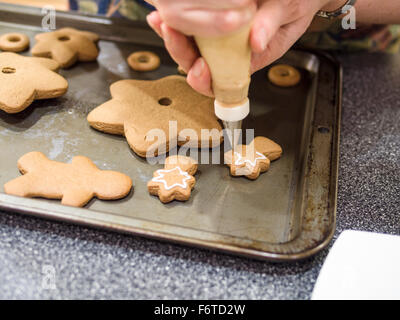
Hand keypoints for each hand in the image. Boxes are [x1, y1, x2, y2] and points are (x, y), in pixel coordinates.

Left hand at [147, 0, 342, 96]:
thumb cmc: (298, 3)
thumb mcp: (289, 11)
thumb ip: (271, 26)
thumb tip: (256, 43)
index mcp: (247, 59)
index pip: (220, 81)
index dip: (205, 80)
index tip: (199, 68)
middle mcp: (229, 51)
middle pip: (197, 63)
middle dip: (180, 51)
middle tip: (169, 32)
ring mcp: (219, 36)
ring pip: (190, 45)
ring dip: (173, 35)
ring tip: (160, 19)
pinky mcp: (214, 20)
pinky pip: (193, 24)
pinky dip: (178, 20)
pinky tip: (166, 11)